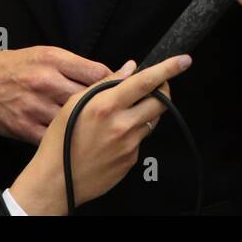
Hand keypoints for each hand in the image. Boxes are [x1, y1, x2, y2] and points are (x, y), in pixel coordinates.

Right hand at [0, 46, 111, 143]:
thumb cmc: (14, 66)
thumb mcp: (45, 54)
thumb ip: (75, 65)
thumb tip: (109, 74)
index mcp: (53, 60)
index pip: (96, 74)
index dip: (114, 84)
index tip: (123, 91)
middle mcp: (44, 81)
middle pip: (88, 98)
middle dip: (105, 108)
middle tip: (116, 115)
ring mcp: (33, 106)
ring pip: (72, 120)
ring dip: (88, 127)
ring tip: (98, 130)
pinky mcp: (23, 127)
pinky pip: (53, 137)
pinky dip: (65, 139)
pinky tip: (74, 139)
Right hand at [9, 55, 192, 214]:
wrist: (57, 180)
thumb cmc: (61, 139)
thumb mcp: (75, 103)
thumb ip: (106, 84)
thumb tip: (130, 68)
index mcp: (107, 106)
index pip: (146, 82)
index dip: (168, 69)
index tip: (184, 60)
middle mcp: (122, 125)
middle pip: (160, 101)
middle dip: (162, 90)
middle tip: (154, 86)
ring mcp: (130, 145)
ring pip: (152, 120)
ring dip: (147, 111)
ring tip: (125, 113)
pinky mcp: (132, 160)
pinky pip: (141, 139)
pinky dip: (134, 133)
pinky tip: (114, 137)